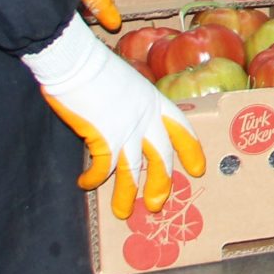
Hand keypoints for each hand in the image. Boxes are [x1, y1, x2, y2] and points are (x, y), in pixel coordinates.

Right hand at [22, 18, 204, 218]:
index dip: (190, 149)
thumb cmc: (94, 68)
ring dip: (127, 194)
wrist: (75, 60)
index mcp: (154, 100)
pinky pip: (103, 168)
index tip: (198, 168)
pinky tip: (85, 183)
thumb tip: (125, 121)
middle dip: (161, 183)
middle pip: (162, 156)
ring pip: (133, 171)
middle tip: (158, 204)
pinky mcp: (104, 137)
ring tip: (124, 213)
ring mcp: (127, 128)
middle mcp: (146, 117)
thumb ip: (132, 103)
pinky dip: (93, 178)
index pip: (181, 127)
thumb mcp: (126, 82)